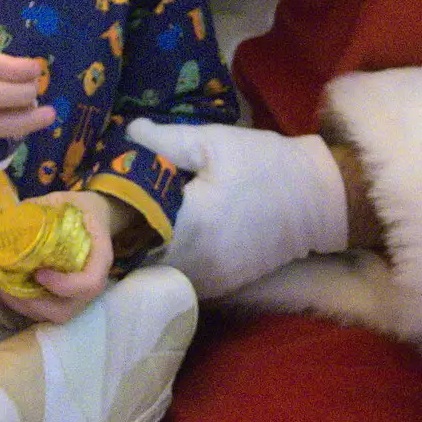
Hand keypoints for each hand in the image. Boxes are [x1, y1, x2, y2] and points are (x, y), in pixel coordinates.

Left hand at [0, 190, 113, 324]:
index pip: (89, 283)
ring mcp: (79, 294)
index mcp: (100, 256)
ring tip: (0, 288)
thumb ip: (38, 208)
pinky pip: (46, 311)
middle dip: (34, 304)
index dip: (62, 285)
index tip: (38, 273)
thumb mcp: (62, 200)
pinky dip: (24, 305)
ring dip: (24, 307)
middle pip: (67, 310)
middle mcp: (93, 282)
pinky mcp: (66, 297)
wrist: (93, 216)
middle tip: (7, 286)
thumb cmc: (78, 208)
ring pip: (54, 315)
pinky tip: (5, 288)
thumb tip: (4, 220)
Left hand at [127, 119, 348, 295]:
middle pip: (140, 258)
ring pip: (158, 273)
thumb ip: (164, 140)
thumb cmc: (263, 164)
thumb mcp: (213, 142)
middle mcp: (196, 260)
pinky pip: (180, 280)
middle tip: (113, 215)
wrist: (317, 199)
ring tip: (136, 229)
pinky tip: (165, 242)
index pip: (131, 231)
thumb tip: (126, 135)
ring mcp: (210, 279)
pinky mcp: (221, 287)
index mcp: (190, 223)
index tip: (104, 202)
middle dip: (125, 239)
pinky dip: (168, 266)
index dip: (113, 218)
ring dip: (145, 255)